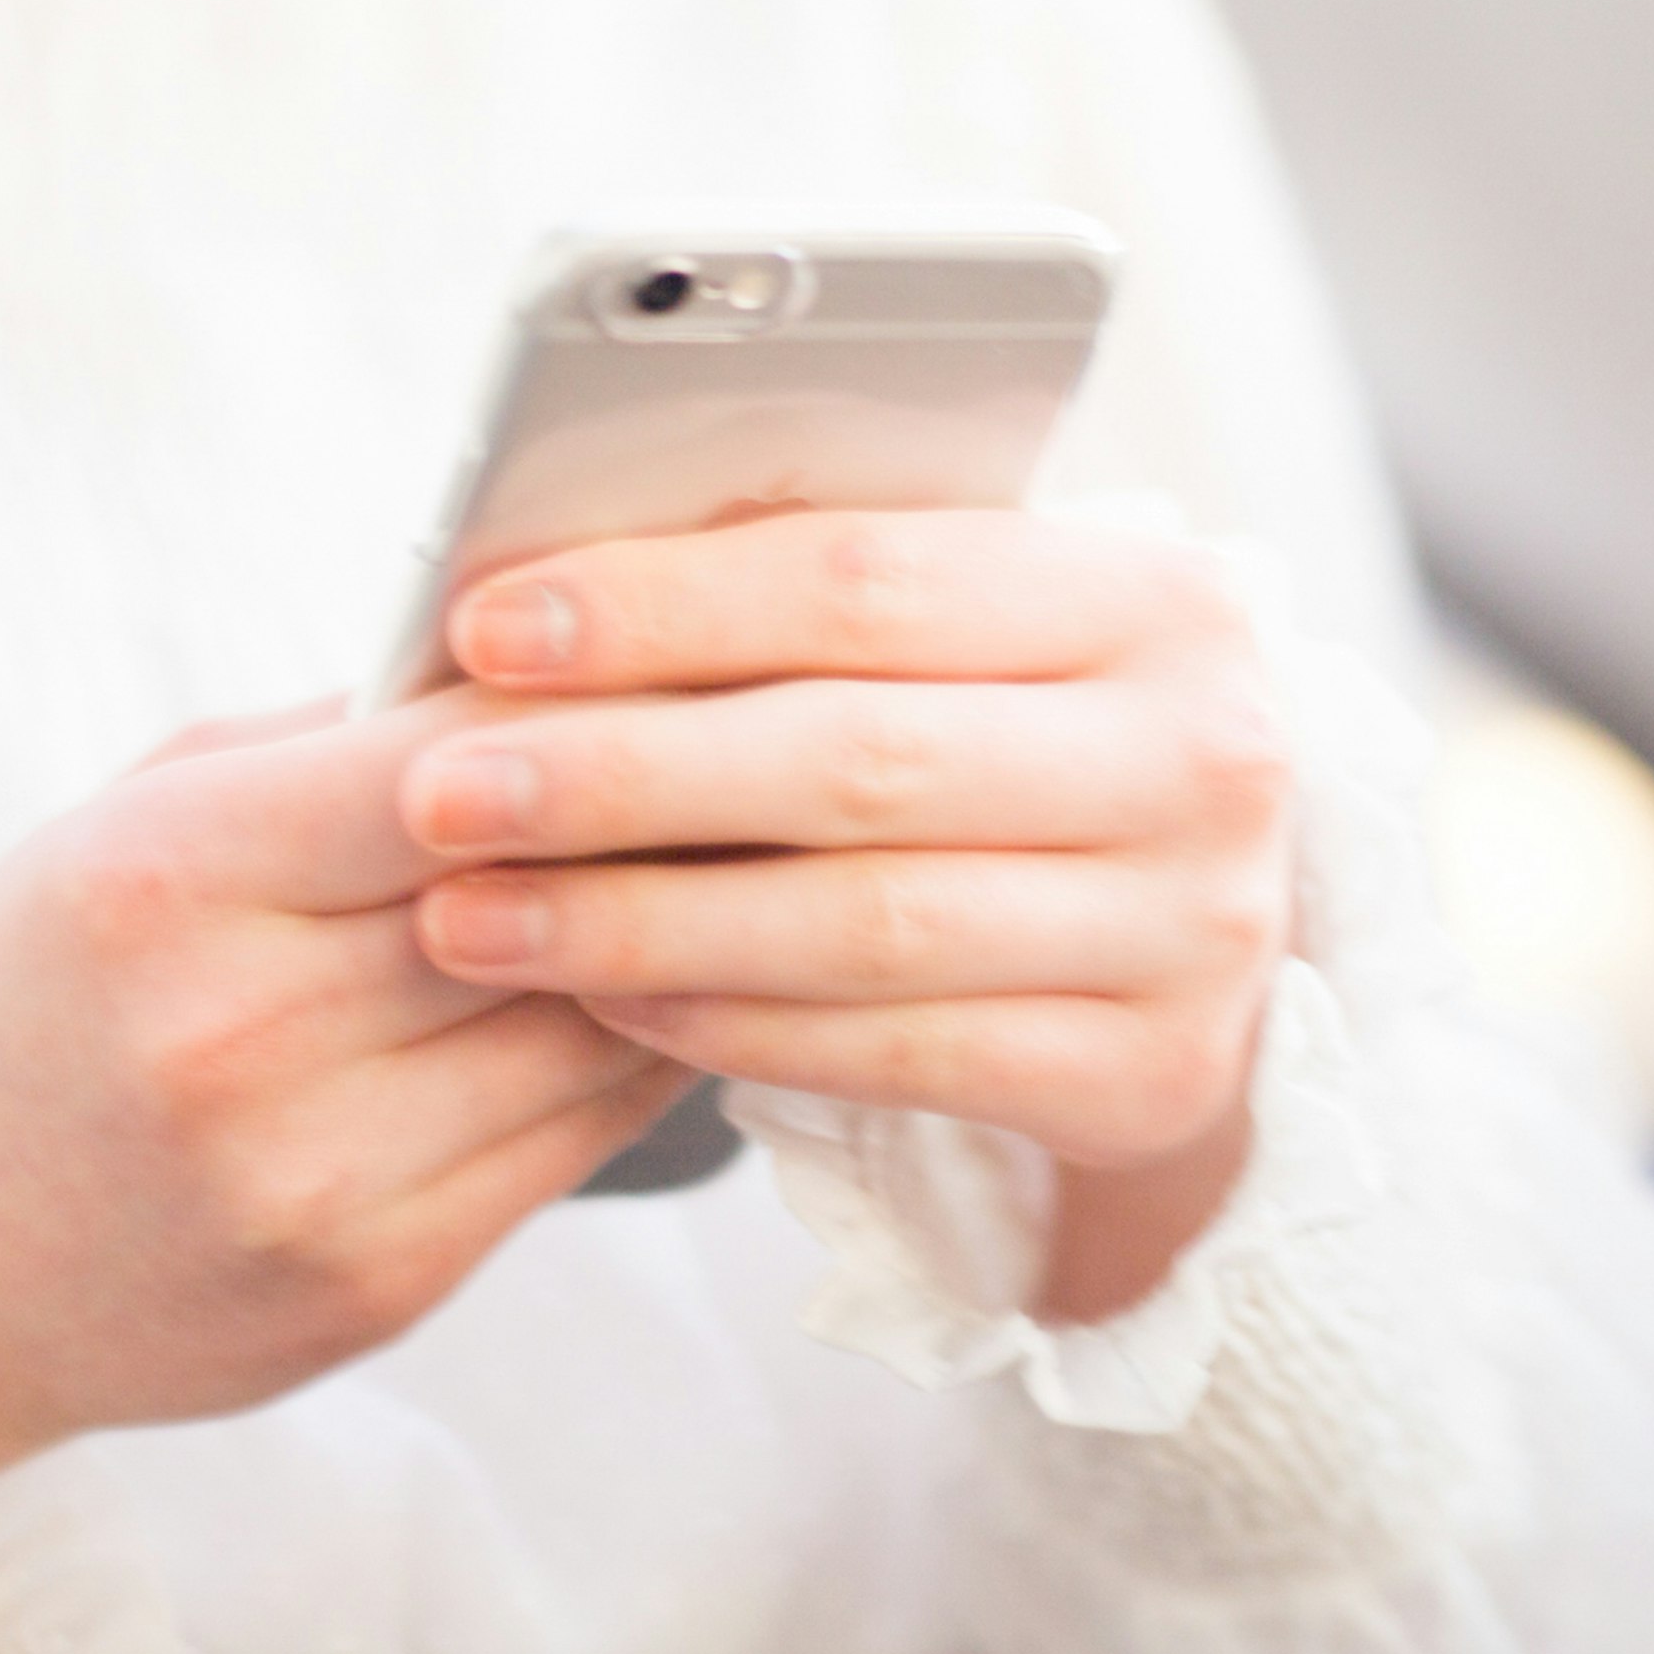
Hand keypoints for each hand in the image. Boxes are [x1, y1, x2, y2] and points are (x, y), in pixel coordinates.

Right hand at [0, 697, 696, 1509]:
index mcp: (163, 881)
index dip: (587, 706)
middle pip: (542, 890)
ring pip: (592, 1022)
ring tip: (750, 865)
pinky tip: (673, 993)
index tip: (682, 658)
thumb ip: (319, 748)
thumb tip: (530, 667)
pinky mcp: (378, 1283)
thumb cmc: (25, 1011)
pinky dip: (642, 1055)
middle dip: (668, 813)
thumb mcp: (123, 827)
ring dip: (685, 940)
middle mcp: (236, 1032)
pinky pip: (575, 1141)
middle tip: (768, 748)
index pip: (442, 763)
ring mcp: (311, 1176)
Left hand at [398, 509, 1296, 1323]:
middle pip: (858, 757)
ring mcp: (1196, 929)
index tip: (488, 629)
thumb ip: (816, 593)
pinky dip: (729, 1025)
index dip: (663, 605)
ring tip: (476, 916)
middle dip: (620, 774)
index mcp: (1160, 592)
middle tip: (446, 795)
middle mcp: (1207, 755)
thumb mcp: (978, 636)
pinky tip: (605, 1002)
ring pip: (865, 924)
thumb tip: (548, 588)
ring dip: (641, 920)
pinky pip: (895, 1054)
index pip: (872, 578)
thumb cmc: (1029, 739)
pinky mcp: (1152, 1075)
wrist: (1203, 932)